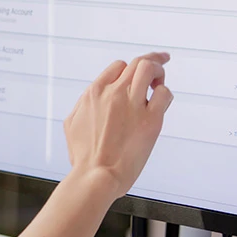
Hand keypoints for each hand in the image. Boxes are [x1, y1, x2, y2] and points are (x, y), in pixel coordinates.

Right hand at [64, 52, 172, 198]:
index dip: (129, 70)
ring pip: (150, 69)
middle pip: (137, 62)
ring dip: (159, 72)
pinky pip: (164, 94)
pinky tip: (162, 102)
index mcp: (94, 93)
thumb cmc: (83, 156)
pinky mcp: (151, 120)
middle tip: (160, 63)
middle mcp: (113, 93)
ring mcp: (133, 105)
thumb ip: (83, 105)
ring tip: (160, 81)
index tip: (135, 76)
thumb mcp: (72, 123)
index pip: (118, 66)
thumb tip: (91, 99)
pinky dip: (165, 94)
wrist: (96, 175)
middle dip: (151, 61)